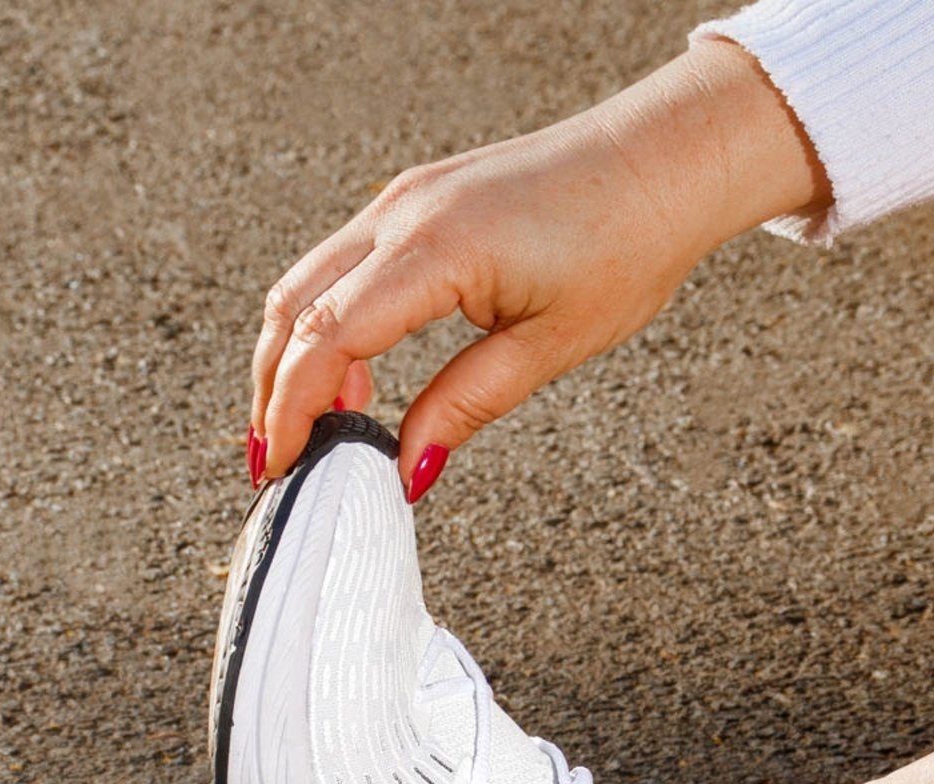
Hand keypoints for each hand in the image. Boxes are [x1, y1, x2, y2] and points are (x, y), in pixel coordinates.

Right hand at [249, 41, 827, 498]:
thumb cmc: (625, 246)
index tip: (282, 466)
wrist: (659, 164)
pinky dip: (332, 323)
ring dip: (296, 356)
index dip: (292, 409)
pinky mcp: (417, 200)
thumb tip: (410, 469)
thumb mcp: (548, 347)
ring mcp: (403, 200)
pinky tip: (359, 377)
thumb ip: (466, 405)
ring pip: (310, 282)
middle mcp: (401, 213)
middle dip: (273, 389)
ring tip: (315, 430)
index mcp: (435, 251)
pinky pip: (346, 265)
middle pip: (294, 307)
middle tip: (278, 461)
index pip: (327, 338)